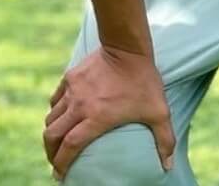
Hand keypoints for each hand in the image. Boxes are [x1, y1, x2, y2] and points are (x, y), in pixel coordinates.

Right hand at [43, 44, 174, 179]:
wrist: (127, 47)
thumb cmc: (144, 81)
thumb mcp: (159, 112)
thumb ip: (165, 141)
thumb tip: (168, 166)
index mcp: (97, 118)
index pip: (70, 146)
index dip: (62, 163)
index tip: (60, 174)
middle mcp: (79, 106)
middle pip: (52, 135)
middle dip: (50, 152)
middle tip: (55, 161)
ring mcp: (72, 90)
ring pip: (51, 117)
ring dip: (51, 133)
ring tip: (56, 142)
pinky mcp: (70, 77)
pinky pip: (55, 99)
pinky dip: (54, 112)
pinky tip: (61, 117)